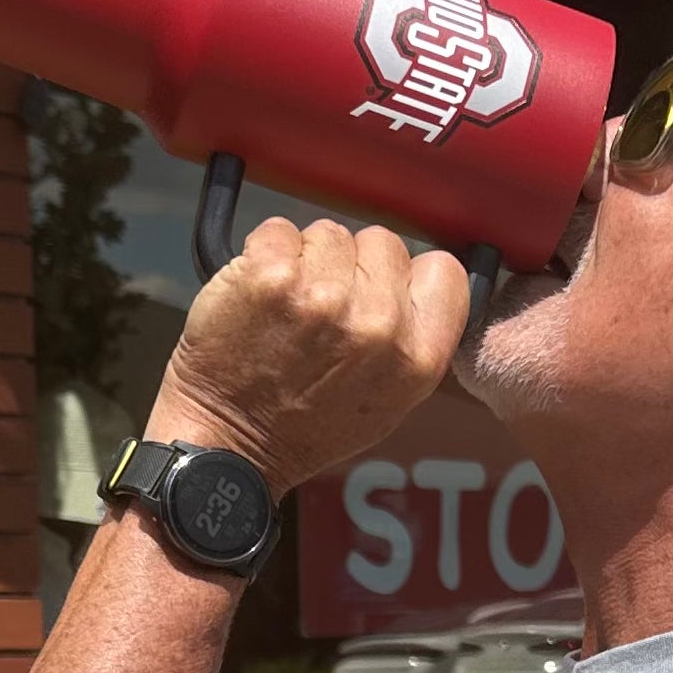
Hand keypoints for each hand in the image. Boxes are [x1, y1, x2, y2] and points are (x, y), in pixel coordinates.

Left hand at [156, 217, 467, 498]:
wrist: (231, 441)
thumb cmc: (308, 428)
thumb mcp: (393, 402)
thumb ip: (416, 340)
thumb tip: (420, 282)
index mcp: (417, 357)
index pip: (441, 269)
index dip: (410, 274)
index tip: (383, 291)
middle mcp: (377, 325)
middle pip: (383, 243)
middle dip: (355, 266)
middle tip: (326, 311)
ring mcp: (322, 297)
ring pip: (330, 234)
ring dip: (310, 260)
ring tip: (291, 309)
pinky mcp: (270, 276)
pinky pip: (280, 231)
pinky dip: (266, 253)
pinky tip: (263, 295)